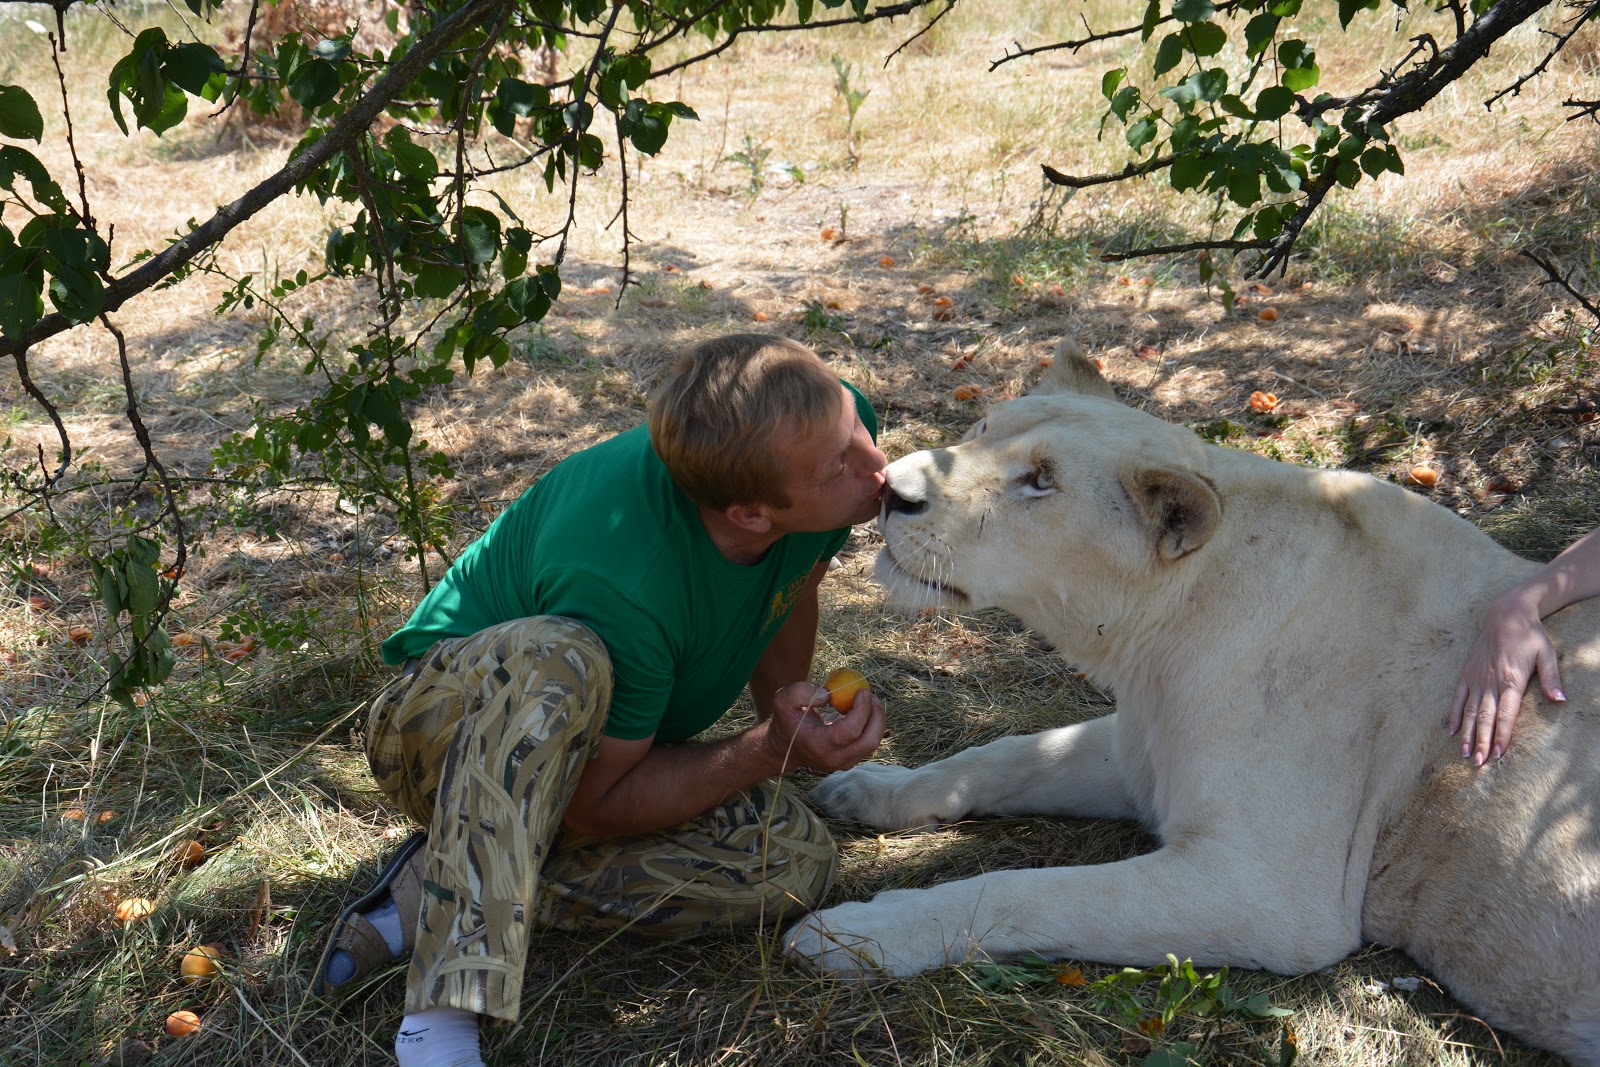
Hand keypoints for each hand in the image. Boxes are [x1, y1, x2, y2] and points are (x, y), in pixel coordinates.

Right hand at [764, 680, 886, 774]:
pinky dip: (871, 724)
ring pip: (873, 742)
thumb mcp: (783, 700)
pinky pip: (870, 741)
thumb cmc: (787, 720)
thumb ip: (800, 692)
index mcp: (819, 746)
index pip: (851, 731)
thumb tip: (828, 695)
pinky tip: (862, 710)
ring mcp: (845, 763)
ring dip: (876, 718)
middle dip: (876, 715)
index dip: (862, 709)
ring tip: (866, 700)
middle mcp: (835, 759)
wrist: (785, 746)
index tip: (862, 691)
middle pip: (869, 741)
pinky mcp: (852, 760)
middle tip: (871, 695)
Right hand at [1449, 589, 1564, 764]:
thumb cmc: (1530, 636)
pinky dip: (1453, 714)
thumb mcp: (1547, 654)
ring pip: (1469, 711)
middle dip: (1481, 740)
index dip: (1501, 734)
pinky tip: (1451, 730)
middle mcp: (1491, 682)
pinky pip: (1457, 697)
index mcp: (1511, 680)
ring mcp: (1476, 678)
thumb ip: (1551, 678)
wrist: (1505, 615)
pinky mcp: (1467, 673)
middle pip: (1484, 717)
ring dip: (1466, 733)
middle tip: (1478, 762)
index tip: (1497, 753)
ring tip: (1464, 753)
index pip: (1506, 714)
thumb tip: (1560, 700)